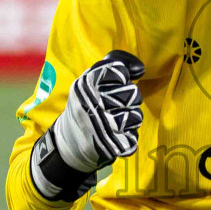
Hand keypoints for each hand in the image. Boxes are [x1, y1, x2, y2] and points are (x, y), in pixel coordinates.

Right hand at [30, 50, 145, 200]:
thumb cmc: (86, 104)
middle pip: (133, 93)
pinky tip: (115, 134)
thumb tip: (141, 69)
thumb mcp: (89, 79)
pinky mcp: (111, 146)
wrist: (70, 141)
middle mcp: (91, 105)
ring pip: (136, 115)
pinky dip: (128, 135)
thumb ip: (114, 64)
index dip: (121, 77)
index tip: (113, 84)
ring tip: (116, 119)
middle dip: (129, 98)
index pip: (119, 71)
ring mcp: (101, 127)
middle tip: (115, 104)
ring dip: (130, 117)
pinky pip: (134, 136)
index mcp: (84, 85)